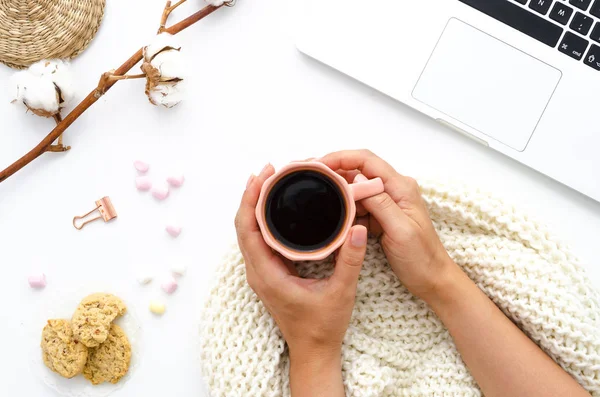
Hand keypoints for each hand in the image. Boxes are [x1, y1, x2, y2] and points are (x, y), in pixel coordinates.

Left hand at [234, 163, 367, 361]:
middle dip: (252, 195)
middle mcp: (258, 272)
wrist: (313, 352)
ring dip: (255, 205)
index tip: (263, 176)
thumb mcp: (341, 292)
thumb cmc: (323, 327)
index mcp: (268, 274)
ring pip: (249, 232)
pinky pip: (258, 240)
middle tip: (270, 171)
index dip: (251, 199)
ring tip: (270, 181)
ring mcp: (261, 273)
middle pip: (244, 225)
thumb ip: (351, 260)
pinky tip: (275, 208)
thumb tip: (358, 228)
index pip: (248, 229)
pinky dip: (262, 220)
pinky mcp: (268, 274)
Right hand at [320, 150, 454, 301]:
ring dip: (338, 192)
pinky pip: (359, 205)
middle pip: (358, 170)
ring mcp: (388, 202)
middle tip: (311, 178)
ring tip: (318, 195)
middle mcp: (394, 189)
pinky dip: (345, 208)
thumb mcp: (401, 231)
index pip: (366, 160)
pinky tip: (333, 214)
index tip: (320, 164)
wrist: (432, 279)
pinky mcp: (382, 215)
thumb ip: (380, 203)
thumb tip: (357, 179)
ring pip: (356, 188)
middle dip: (334, 172)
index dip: (341, 158)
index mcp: (401, 187)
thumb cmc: (422, 258)